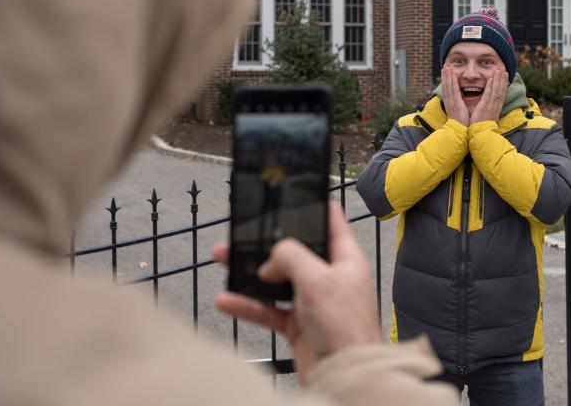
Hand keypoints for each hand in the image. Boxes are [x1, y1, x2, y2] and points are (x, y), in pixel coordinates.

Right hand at [213, 203, 380, 379]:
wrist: (346, 374)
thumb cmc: (346, 327)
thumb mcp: (317, 279)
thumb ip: (290, 257)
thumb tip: (270, 259)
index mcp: (345, 258)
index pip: (330, 222)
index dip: (311, 207)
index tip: (289, 196)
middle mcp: (330, 277)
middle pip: (295, 251)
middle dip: (266, 243)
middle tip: (241, 235)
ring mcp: (314, 302)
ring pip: (277, 280)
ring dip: (250, 273)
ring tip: (223, 260)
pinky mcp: (300, 325)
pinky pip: (269, 310)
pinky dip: (249, 305)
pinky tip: (227, 300)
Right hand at [441, 65, 469, 125]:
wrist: (457, 131)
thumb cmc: (460, 124)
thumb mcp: (458, 114)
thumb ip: (459, 108)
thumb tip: (460, 105)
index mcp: (451, 104)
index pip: (448, 90)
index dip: (446, 81)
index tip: (446, 74)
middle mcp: (449, 101)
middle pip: (446, 86)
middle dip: (445, 76)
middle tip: (445, 66)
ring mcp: (451, 101)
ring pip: (448, 86)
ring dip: (447, 76)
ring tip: (446, 67)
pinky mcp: (455, 102)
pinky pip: (454, 89)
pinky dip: (452, 81)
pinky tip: (452, 74)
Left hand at [469, 68, 507, 123]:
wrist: (482, 134)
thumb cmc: (483, 127)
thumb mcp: (488, 116)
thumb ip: (489, 110)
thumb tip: (489, 106)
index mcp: (496, 108)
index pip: (501, 94)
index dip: (504, 85)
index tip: (505, 77)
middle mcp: (496, 105)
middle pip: (501, 90)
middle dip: (503, 79)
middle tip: (504, 70)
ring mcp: (491, 105)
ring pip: (496, 90)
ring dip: (498, 80)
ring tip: (499, 70)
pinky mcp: (485, 106)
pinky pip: (489, 94)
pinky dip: (490, 86)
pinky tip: (491, 79)